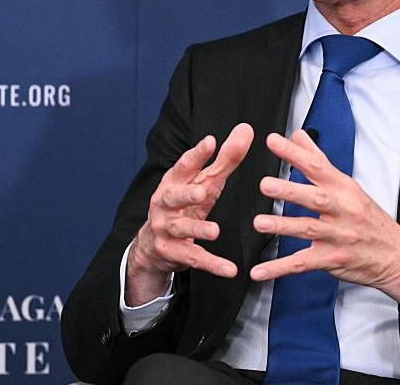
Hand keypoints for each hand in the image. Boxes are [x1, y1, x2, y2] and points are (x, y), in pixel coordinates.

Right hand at [125, 123, 253, 305]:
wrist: (153, 246)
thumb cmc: (185, 205)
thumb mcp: (205, 182)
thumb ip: (226, 159)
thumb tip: (246, 129)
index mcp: (174, 181)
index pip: (184, 165)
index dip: (195, 154)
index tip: (210, 142)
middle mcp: (165, 203)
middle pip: (173, 196)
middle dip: (186, 194)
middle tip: (201, 191)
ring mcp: (165, 229)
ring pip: (180, 228)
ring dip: (197, 230)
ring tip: (215, 231)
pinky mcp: (171, 252)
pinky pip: (193, 258)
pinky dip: (212, 264)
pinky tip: (230, 269)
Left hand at [250, 130, 399, 313]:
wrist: (398, 256)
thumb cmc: (370, 219)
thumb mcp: (349, 186)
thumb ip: (319, 160)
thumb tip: (299, 136)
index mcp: (344, 189)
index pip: (318, 166)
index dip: (295, 153)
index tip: (273, 142)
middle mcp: (342, 210)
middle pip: (315, 198)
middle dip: (290, 191)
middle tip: (266, 185)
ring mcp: (338, 236)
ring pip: (309, 229)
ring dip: (283, 226)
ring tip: (260, 222)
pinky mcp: (333, 259)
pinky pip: (303, 264)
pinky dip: (279, 268)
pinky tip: (260, 270)